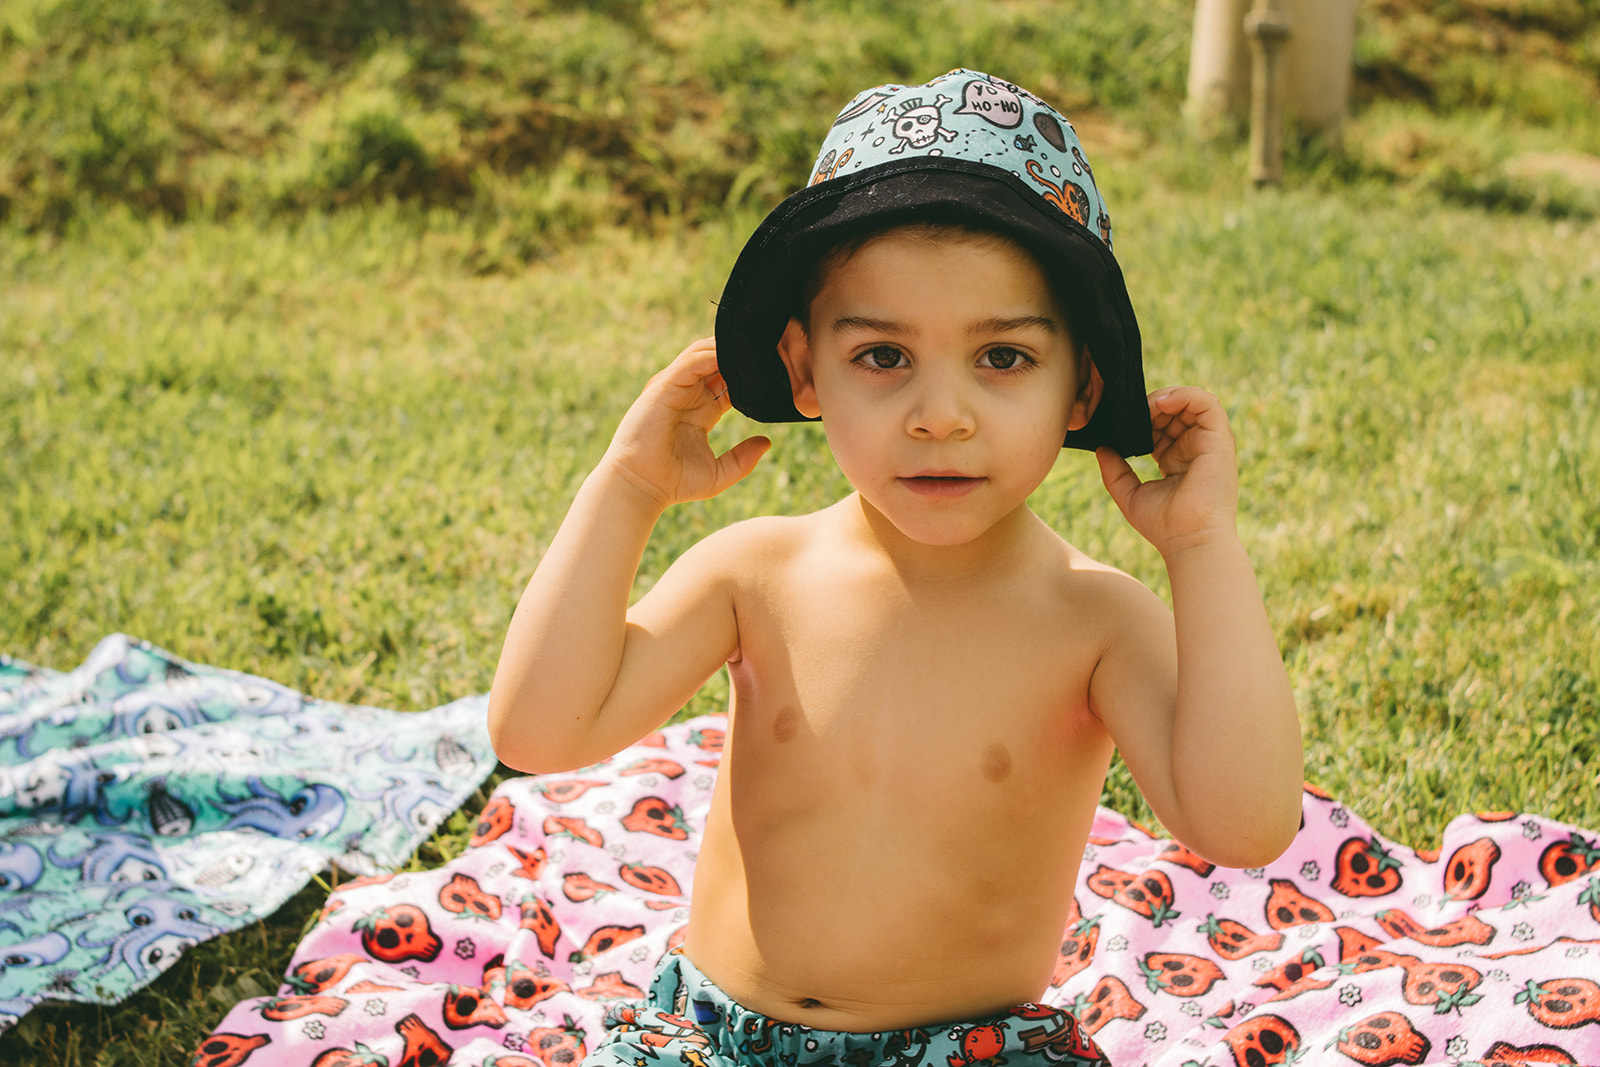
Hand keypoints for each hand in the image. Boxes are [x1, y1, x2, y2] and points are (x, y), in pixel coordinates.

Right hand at [601, 338, 771, 508]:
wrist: (642, 486)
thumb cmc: (675, 483)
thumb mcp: (720, 473)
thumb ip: (743, 459)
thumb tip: (767, 442)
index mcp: (702, 411)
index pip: (728, 381)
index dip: (748, 375)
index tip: (773, 371)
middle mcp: (688, 395)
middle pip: (716, 361)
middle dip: (738, 354)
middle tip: (768, 350)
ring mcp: (675, 388)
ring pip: (703, 354)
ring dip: (726, 348)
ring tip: (753, 346)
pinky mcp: (664, 386)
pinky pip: (690, 361)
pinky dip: (710, 354)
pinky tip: (730, 355)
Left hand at [1095, 387, 1239, 556]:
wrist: (1188, 540)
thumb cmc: (1164, 525)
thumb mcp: (1129, 494)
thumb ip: (1115, 471)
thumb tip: (1102, 448)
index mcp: (1177, 459)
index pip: (1160, 426)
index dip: (1141, 419)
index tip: (1121, 423)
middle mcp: (1194, 448)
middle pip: (1174, 411)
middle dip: (1151, 406)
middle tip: (1131, 413)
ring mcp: (1209, 443)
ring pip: (1191, 402)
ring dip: (1166, 398)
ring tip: (1146, 407)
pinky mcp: (1220, 440)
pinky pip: (1207, 403)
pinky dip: (1185, 395)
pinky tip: (1161, 404)